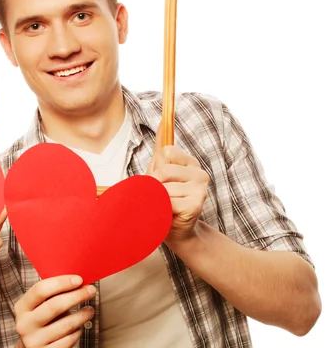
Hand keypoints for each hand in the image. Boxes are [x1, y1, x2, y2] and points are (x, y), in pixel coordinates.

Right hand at [14, 275, 95, 347]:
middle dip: (77, 296)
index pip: (41, 290)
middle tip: (90, 290)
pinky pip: (68, 340)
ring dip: (82, 315)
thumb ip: (51, 294)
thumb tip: (76, 281)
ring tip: (90, 309)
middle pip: (55, 305)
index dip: (61, 283)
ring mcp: (34, 341)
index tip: (78, 279)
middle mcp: (25, 324)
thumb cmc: (40, 320)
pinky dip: (77, 332)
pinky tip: (79, 327)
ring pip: (66, 325)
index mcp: (22, 307)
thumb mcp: (38, 306)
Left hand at [146, 122, 210, 245]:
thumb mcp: (158, 171)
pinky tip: (168, 213)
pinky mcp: (196, 204)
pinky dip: (160, 208)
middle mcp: (199, 172)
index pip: (166, 152)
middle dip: (153, 185)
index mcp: (190, 162)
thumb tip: (162, 121)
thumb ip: (161, 148)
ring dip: (156, 198)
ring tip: (163, 206)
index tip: (160, 178)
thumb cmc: (164, 199)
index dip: (155, 168)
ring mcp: (200, 188)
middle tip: (159, 196)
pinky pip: (166, 200)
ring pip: (162, 187)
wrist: (175, 231)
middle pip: (162, 170)